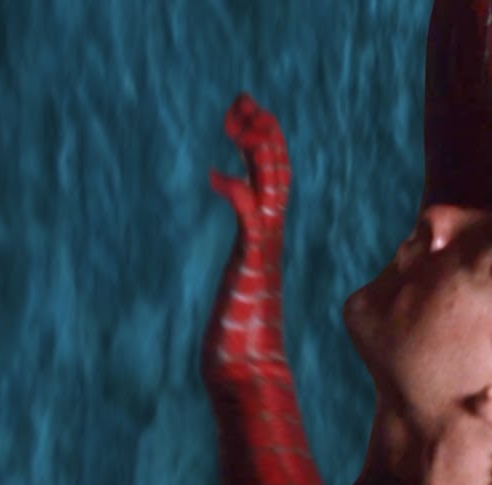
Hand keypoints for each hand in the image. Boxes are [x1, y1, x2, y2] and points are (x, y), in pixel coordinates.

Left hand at [202, 93, 291, 383]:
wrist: (247, 376)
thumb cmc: (239, 345)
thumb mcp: (238, 290)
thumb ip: (242, 268)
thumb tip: (241, 268)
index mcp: (266, 242)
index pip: (273, 181)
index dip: (262, 144)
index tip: (244, 115)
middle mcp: (269, 241)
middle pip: (275, 173)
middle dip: (260, 133)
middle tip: (241, 100)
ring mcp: (263, 253)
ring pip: (269, 188)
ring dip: (255, 150)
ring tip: (236, 118)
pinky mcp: (251, 269)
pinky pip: (249, 222)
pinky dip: (236, 195)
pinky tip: (215, 176)